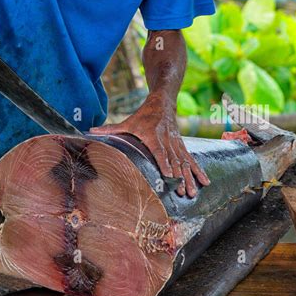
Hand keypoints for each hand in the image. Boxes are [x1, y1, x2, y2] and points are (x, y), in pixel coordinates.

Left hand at [89, 94, 209, 197]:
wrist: (162, 103)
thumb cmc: (143, 115)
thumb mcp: (127, 122)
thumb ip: (110, 129)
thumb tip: (89, 131)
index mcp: (153, 135)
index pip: (160, 151)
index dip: (165, 163)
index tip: (169, 176)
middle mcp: (167, 141)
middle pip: (175, 160)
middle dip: (180, 177)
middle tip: (184, 192)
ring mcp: (176, 143)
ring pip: (184, 162)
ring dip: (190, 177)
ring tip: (194, 192)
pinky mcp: (182, 145)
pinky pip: (191, 159)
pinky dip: (198, 170)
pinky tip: (205, 180)